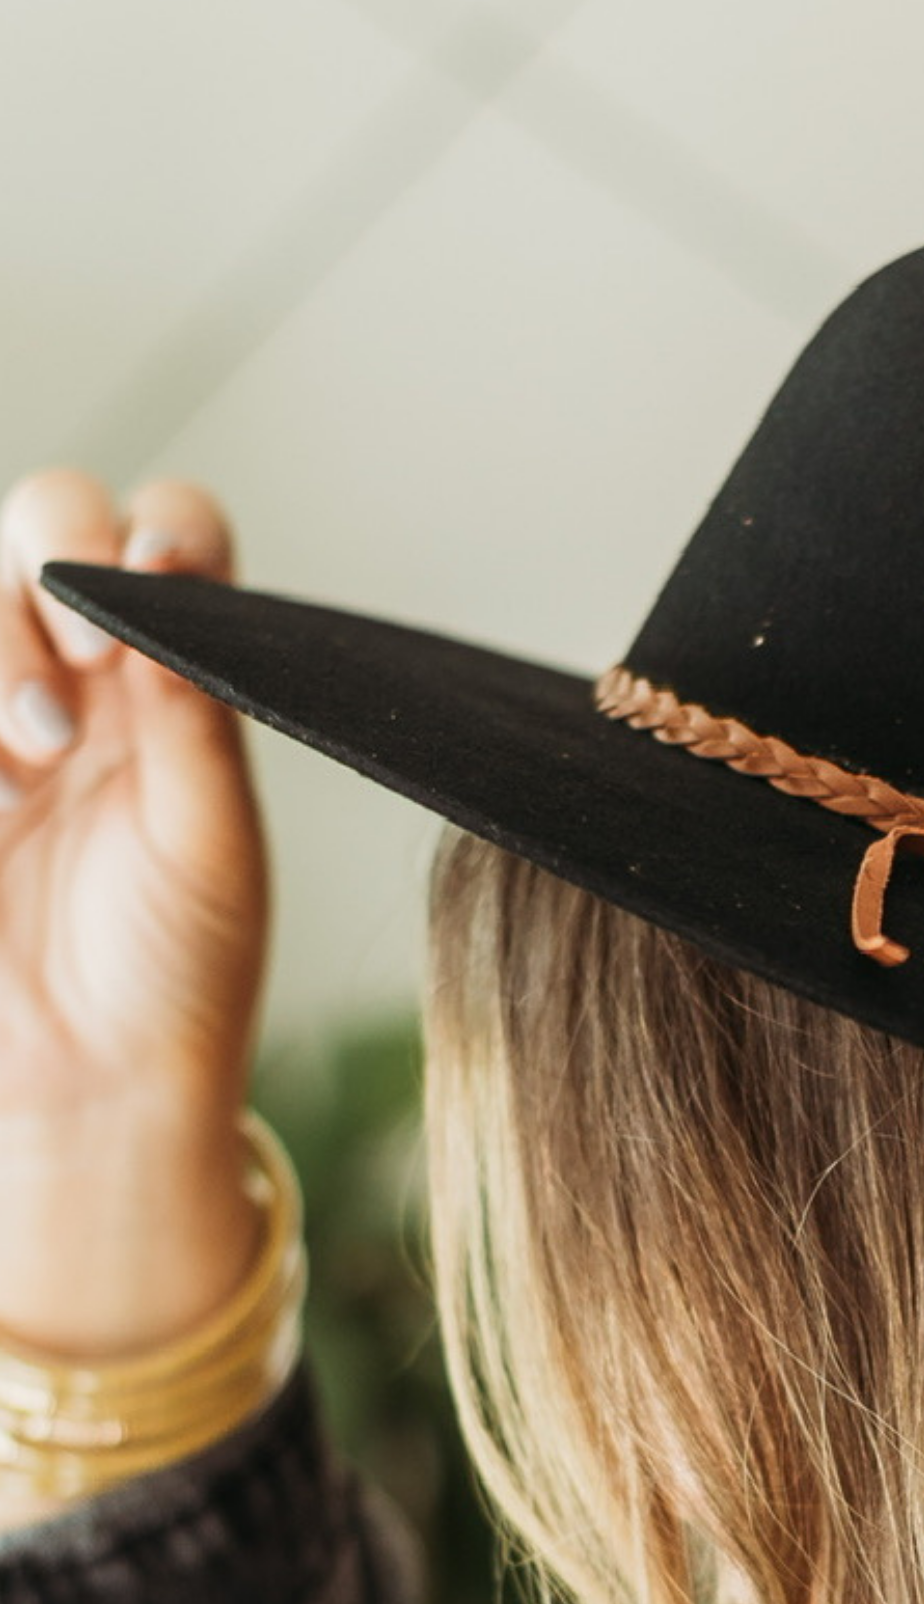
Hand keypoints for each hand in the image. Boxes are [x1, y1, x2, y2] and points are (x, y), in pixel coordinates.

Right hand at [0, 471, 268, 1399]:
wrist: (95, 1080)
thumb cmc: (177, 966)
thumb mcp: (212, 845)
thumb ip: (192, 724)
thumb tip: (171, 601)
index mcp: (174, 679)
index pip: (172, 541)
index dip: (163, 530)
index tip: (162, 569)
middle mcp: (80, 671)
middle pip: (44, 523)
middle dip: (55, 567)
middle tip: (92, 656)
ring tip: (32, 752)